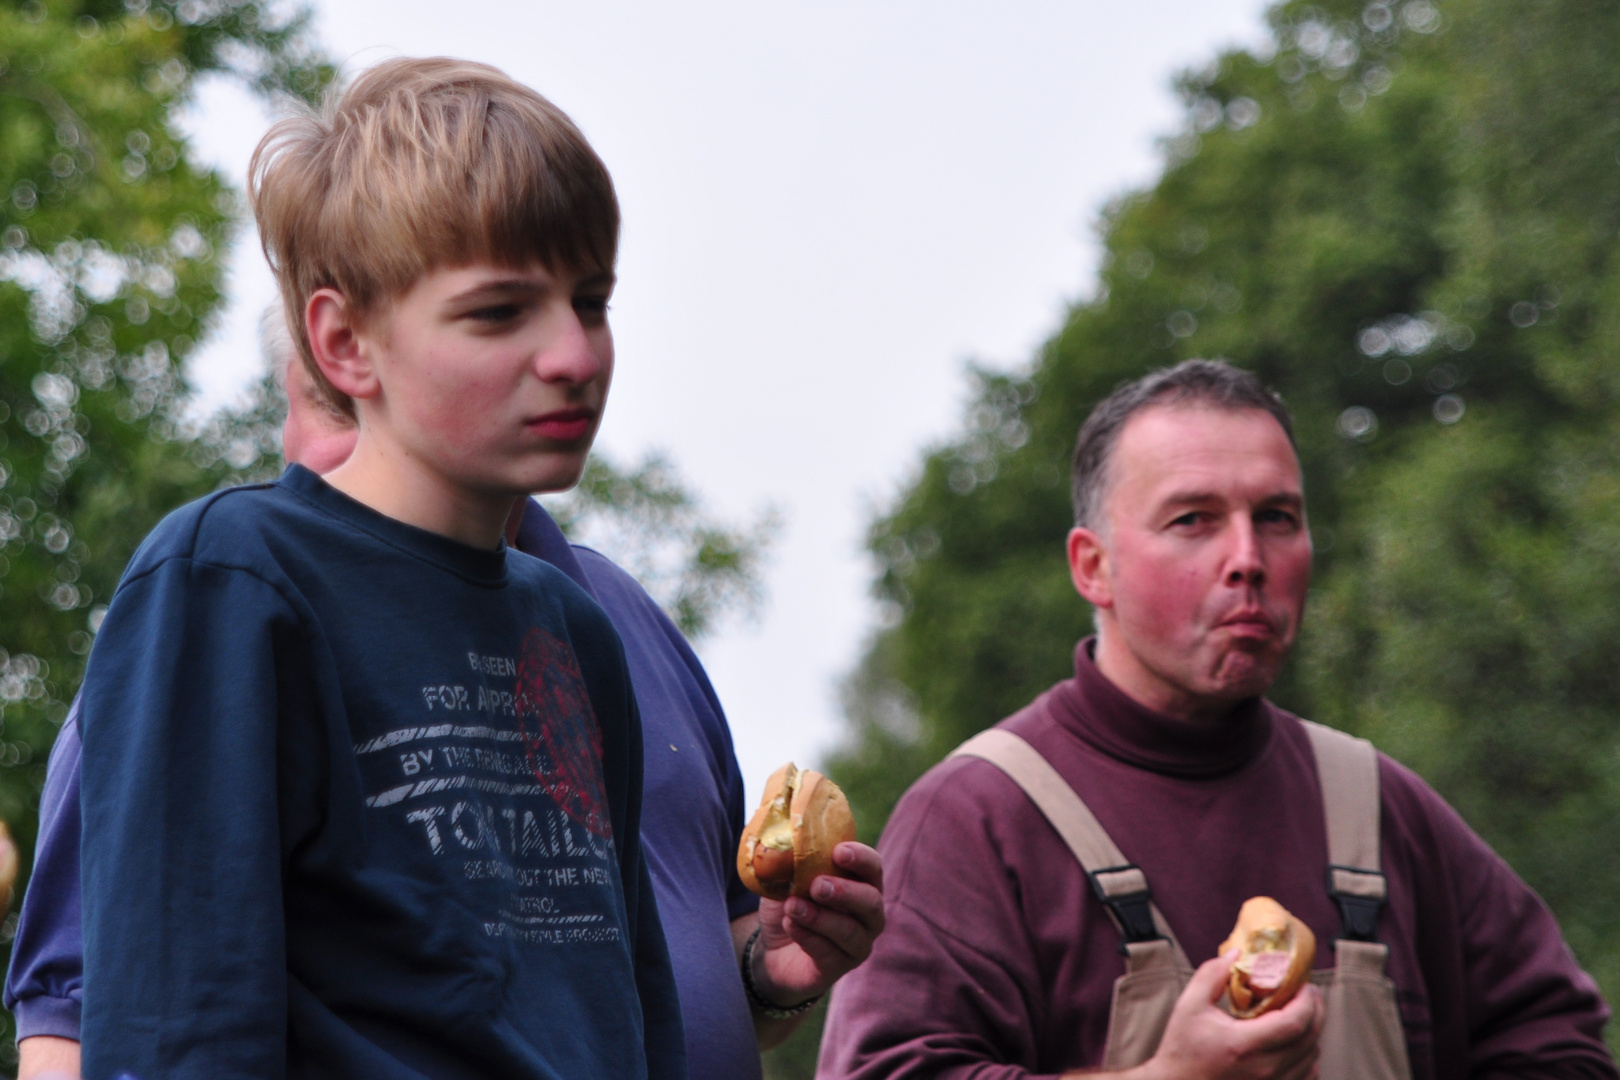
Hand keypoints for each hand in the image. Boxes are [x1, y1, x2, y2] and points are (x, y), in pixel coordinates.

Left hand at [751, 841, 884, 1005]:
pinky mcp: (839, 967)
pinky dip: (808, 937)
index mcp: (861, 884)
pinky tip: (790, 924)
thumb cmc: (791, 903)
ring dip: (820, 917)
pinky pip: (829, 953)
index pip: (873, 867)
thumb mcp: (787, 878)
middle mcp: (868, 915)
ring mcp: (858, 944)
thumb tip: (784, 843)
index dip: (861, 858)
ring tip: (792, 906)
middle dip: (846, 892)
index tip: (838, 852)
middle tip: (817, 885)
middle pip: (872, 902)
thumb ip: (792, 862)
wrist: (774, 948)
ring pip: (850, 932)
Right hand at [1131, 949, 1321, 1079]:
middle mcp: (1264, 1069)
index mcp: (1243, 1045)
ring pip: (1312, 1057)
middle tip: (1309, 991)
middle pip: (1310, 1038)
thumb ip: (1210, 975)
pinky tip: (1297, 1041)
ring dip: (1313, 1031)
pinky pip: (1307, 1075)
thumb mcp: (1189, 1006)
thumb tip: (1236, 954)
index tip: (1303, 984)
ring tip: (1303, 1012)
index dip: (1306, 1001)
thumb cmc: (1182, 1049)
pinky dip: (1309, 1055)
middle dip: (1316, 1010)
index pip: (1294, 1022)